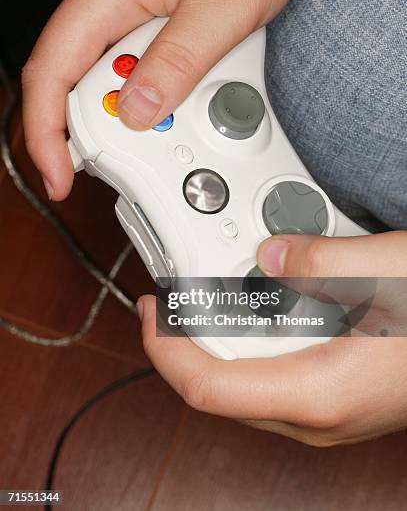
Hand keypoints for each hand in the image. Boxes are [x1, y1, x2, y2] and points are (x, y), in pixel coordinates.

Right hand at [22, 0, 354, 200]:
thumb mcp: (222, 6)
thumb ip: (177, 60)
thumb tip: (138, 112)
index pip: (50, 71)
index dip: (46, 132)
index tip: (58, 175)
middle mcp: (110, 5)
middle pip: (73, 84)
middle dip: (92, 131)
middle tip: (127, 162)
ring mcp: (131, 15)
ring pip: (110, 82)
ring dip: (131, 116)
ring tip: (172, 125)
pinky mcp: (155, 26)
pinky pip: (140, 72)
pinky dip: (154, 99)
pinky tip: (180, 105)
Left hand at [138, 231, 406, 445]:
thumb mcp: (389, 271)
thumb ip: (320, 259)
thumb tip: (268, 254)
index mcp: (316, 394)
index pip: (207, 386)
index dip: (163, 348)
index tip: (150, 309)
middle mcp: (314, 415)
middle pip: (218, 383)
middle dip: (189, 334)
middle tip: (184, 287)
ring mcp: (324, 410)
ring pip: (244, 378)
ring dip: (223, 332)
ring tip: (226, 287)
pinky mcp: (333, 396)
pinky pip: (271, 372)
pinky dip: (256, 337)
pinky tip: (269, 302)